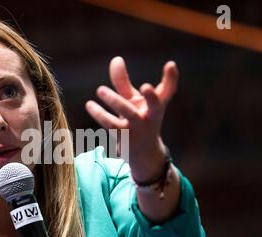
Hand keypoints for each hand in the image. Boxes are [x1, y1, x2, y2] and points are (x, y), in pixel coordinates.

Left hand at [85, 57, 178, 181]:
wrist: (140, 153)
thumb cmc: (138, 119)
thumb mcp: (133, 101)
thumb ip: (123, 81)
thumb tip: (116, 59)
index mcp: (156, 105)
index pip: (168, 91)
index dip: (171, 78)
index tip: (170, 65)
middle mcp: (150, 116)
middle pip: (155, 105)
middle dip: (153, 97)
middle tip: (145, 86)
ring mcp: (138, 128)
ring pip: (128, 113)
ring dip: (115, 101)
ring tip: (100, 90)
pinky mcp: (124, 137)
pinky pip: (110, 124)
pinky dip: (99, 114)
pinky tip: (89, 105)